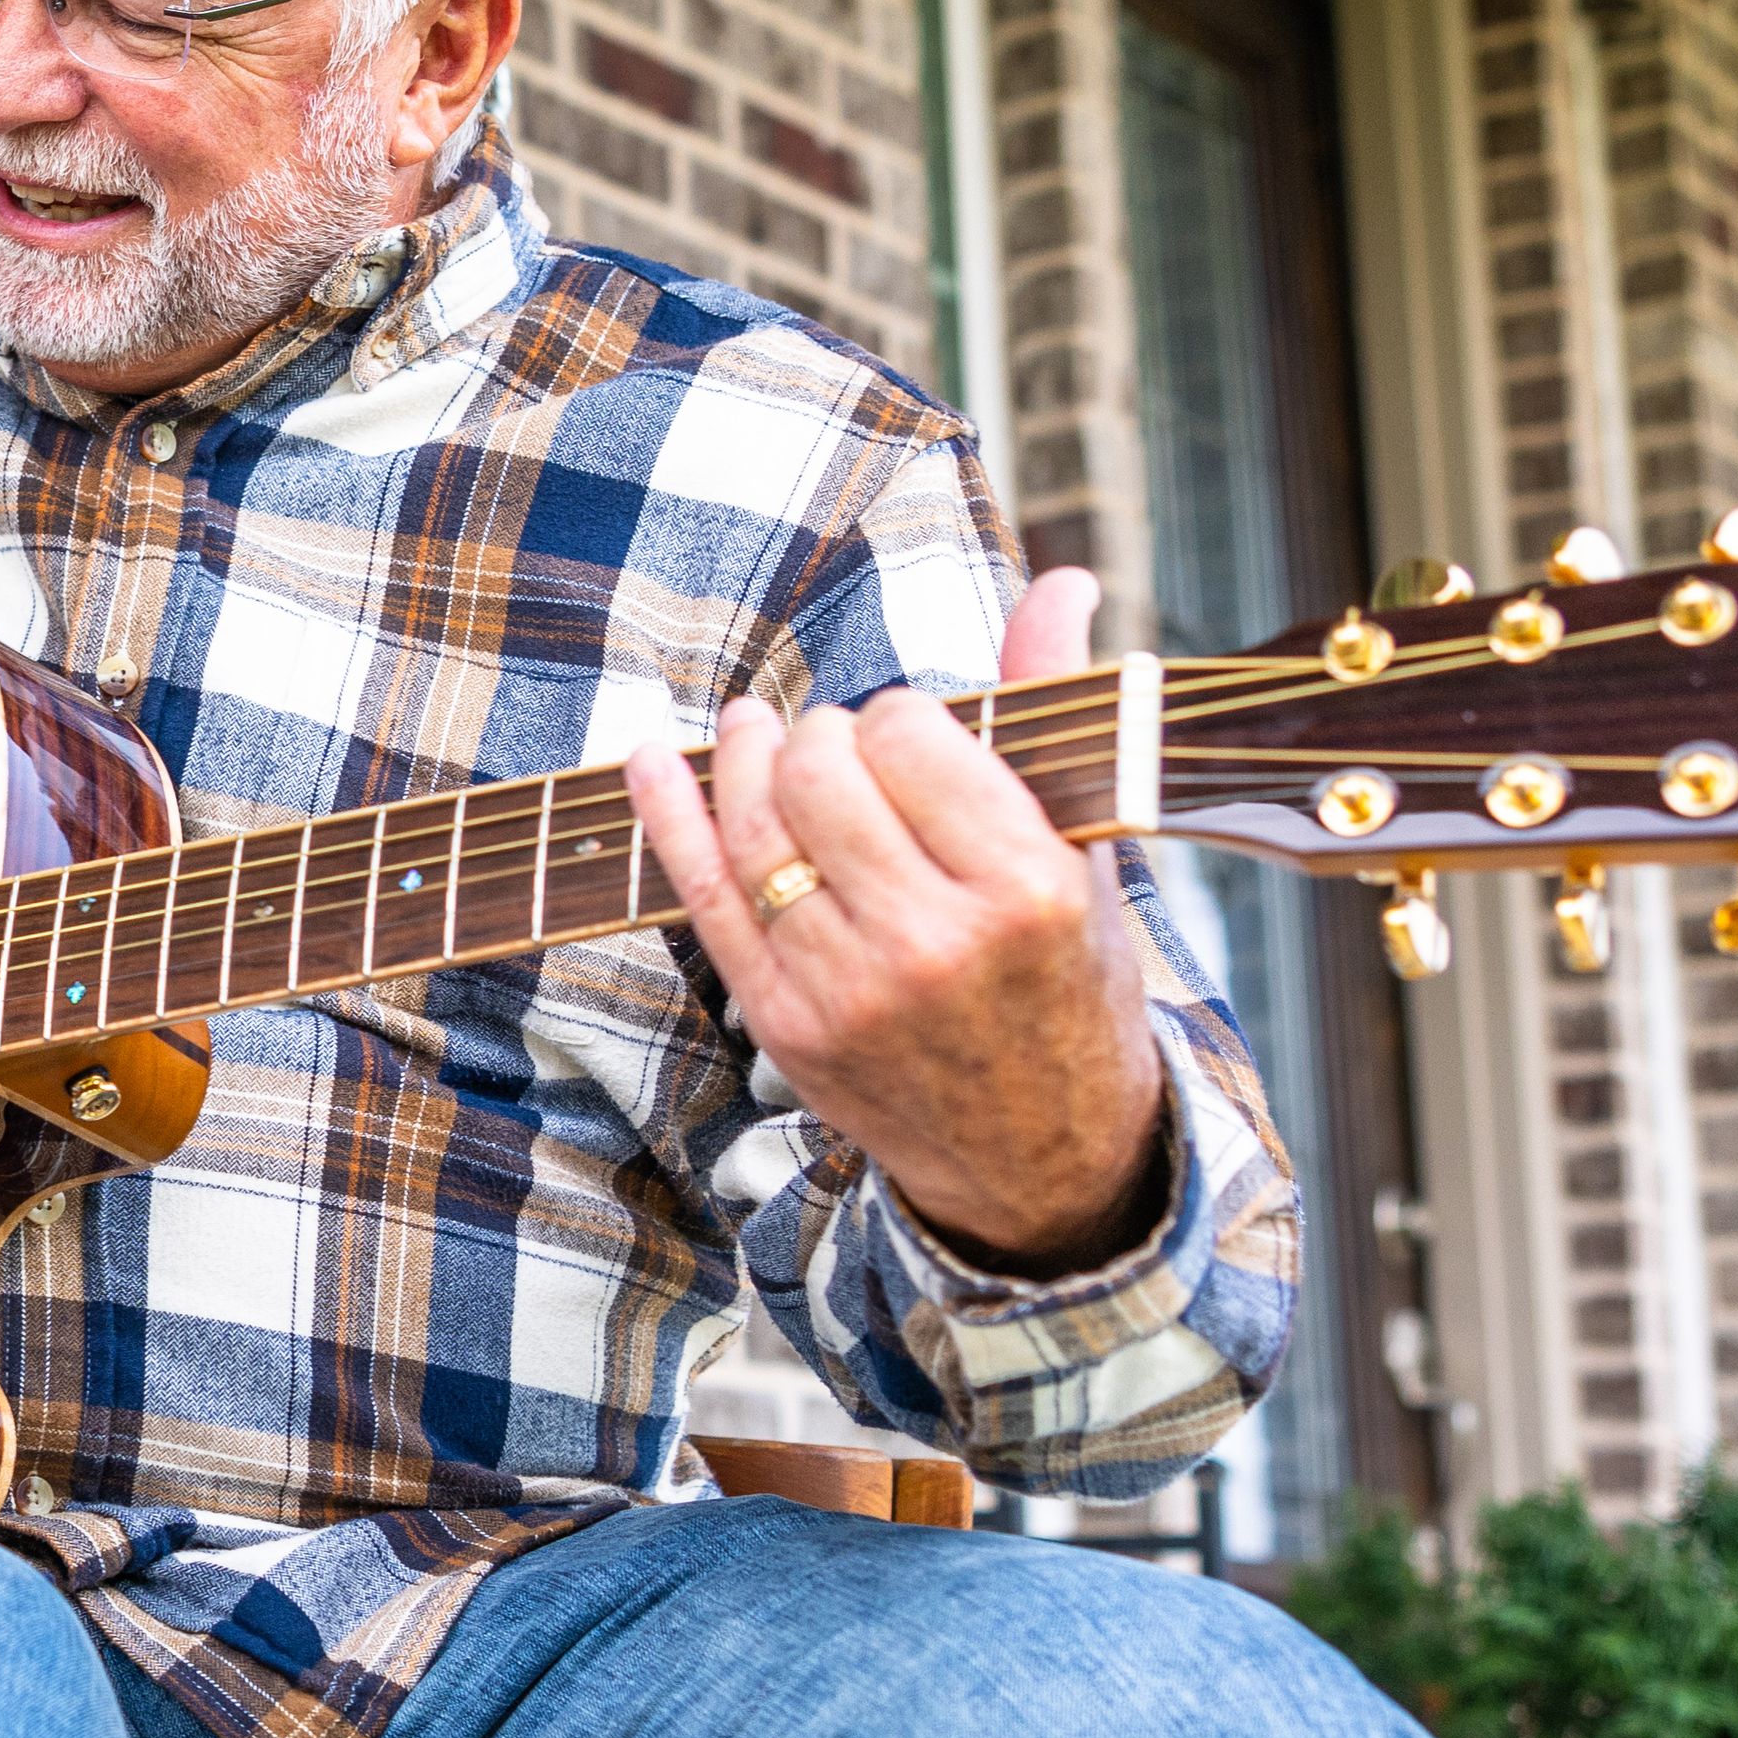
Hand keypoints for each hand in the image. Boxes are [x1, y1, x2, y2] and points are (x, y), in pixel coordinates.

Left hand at [616, 565, 1174, 1275]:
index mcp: (1027, 889)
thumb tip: (1062, 578)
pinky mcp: (786, 1025)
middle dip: (819, 733)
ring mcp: (849, 989)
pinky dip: (668, 816)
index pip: (909, 736)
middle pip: (819, 774)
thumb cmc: (1072, 987)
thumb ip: (1055, 712)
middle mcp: (934, 941)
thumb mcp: (1086, 858)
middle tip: (837, 741)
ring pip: (756, 828)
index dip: (896, 717)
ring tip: (755, 732)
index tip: (908, 731)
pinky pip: (706, 896)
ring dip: (744, 758)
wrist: (1042, 1158)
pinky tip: (651, 760)